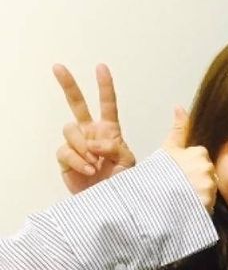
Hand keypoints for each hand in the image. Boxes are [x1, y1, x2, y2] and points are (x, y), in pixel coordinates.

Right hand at [54, 64, 134, 193]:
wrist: (108, 202)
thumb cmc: (121, 181)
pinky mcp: (65, 158)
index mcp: (109, 131)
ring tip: (95, 163)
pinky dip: (78, 161)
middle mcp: (91, 133)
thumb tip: (94, 142)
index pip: (107, 104)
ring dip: (83, 146)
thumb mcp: (128, 161)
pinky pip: (66, 151)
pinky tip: (88, 170)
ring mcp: (77, 144)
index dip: (105, 86)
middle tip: (58, 67)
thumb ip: (116, 148)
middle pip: (77, 104)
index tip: (101, 67)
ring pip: (71, 130)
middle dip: (68, 85)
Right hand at [162, 107, 216, 212]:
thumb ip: (178, 129)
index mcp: (199, 153)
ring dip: (200, 193)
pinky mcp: (208, 203)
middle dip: (197, 179)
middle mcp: (206, 168)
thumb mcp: (167, 148)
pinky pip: (208, 204)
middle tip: (180, 187)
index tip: (179, 173)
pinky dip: (200, 206)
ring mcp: (208, 186)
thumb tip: (180, 106)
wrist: (149, 201)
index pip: (201, 157)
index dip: (189, 166)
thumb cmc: (157, 173)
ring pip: (209, 189)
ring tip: (183, 198)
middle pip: (207, 173)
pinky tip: (187, 207)